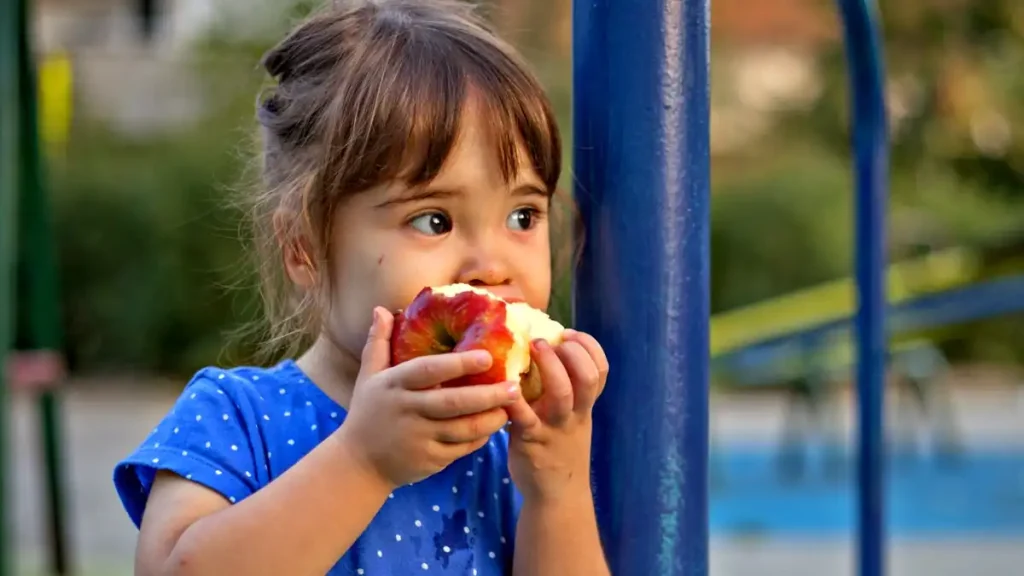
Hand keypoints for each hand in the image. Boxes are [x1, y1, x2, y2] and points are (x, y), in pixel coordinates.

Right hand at [334, 307, 522, 488]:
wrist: (358, 463)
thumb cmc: (367, 412)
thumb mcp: (368, 376)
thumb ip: (378, 342)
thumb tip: (381, 309)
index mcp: (394, 385)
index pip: (428, 370)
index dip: (457, 364)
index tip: (487, 356)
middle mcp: (407, 411)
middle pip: (453, 403)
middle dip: (487, 395)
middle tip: (515, 386)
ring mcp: (419, 438)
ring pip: (463, 429)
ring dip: (491, 419)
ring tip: (513, 406)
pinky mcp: (429, 460)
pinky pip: (461, 448)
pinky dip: (480, 438)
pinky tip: (494, 426)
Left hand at [505, 329, 608, 502]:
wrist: (556, 494)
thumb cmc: (559, 448)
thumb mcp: (573, 419)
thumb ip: (567, 390)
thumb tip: (544, 348)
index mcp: (585, 405)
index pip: (601, 370)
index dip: (589, 346)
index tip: (569, 334)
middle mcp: (575, 414)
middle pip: (587, 377)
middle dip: (572, 352)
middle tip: (548, 340)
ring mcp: (553, 427)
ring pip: (561, 392)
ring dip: (548, 366)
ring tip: (532, 348)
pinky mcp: (529, 439)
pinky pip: (523, 416)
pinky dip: (512, 398)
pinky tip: (502, 383)